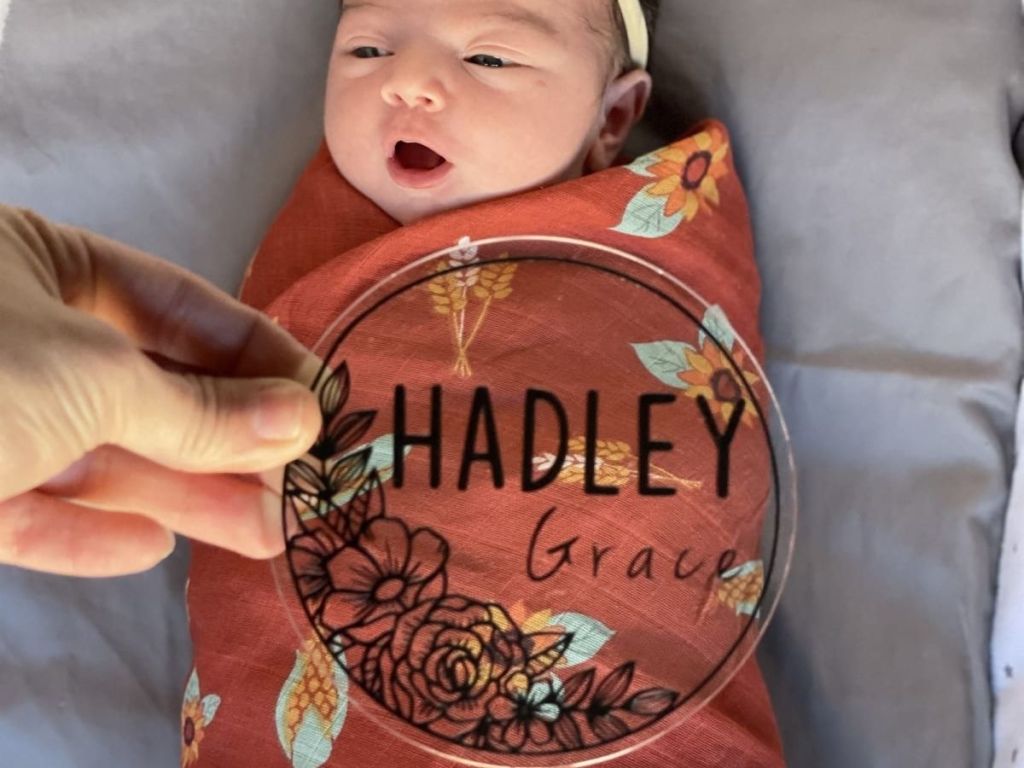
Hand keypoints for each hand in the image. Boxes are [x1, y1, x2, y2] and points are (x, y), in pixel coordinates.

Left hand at [0, 206, 321, 576]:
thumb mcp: (89, 375)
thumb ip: (198, 408)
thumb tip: (301, 419)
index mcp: (43, 266)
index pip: (182, 308)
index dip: (260, 354)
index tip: (324, 401)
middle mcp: (19, 335)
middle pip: (153, 391)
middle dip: (232, 440)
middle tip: (308, 486)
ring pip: (103, 456)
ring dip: (185, 496)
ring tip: (268, 534)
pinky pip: (32, 510)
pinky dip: (88, 535)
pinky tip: (150, 550)